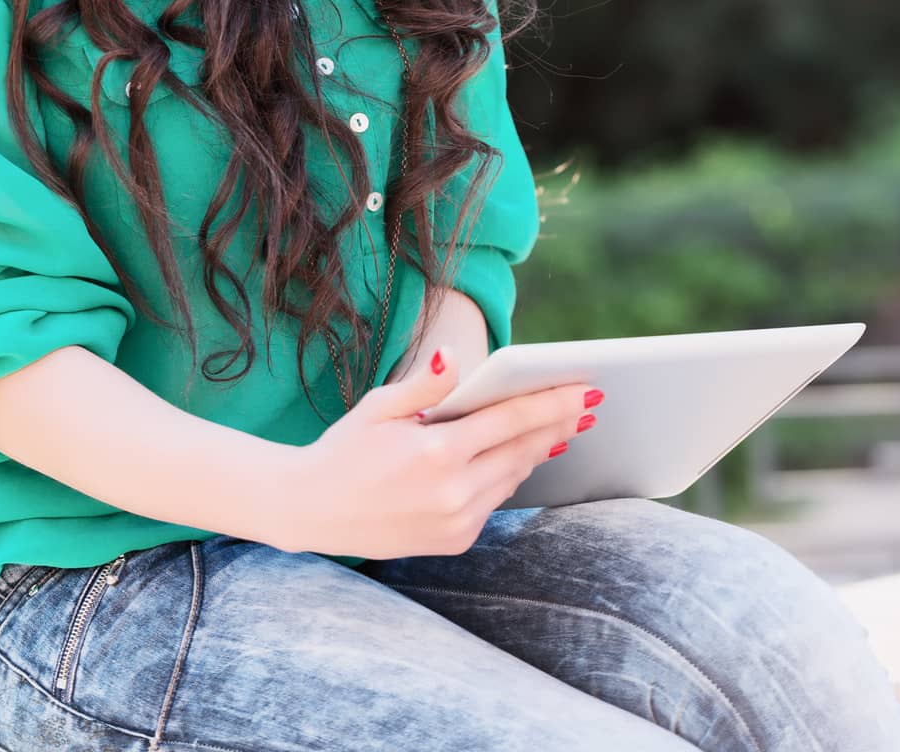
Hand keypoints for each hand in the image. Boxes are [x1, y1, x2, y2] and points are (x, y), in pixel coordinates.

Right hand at [274, 346, 594, 559]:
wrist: (312, 509)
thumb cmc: (345, 447)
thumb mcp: (379, 406)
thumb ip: (426, 383)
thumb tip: (457, 358)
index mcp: (436, 452)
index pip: (510, 420)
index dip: (552, 403)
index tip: (584, 389)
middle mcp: (452, 491)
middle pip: (522, 450)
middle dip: (557, 425)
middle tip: (587, 405)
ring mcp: (455, 521)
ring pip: (511, 478)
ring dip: (536, 451)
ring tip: (561, 428)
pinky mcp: (452, 540)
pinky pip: (492, 501)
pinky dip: (507, 476)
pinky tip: (520, 457)